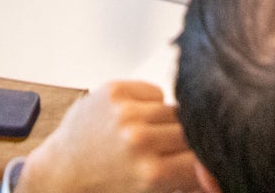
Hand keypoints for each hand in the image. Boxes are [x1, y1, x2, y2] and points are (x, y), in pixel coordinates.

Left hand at [20, 82, 197, 192]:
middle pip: (191, 132)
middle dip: (185, 145)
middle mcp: (140, 140)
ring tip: (148, 140)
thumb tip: (216, 177)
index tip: (200, 167)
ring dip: (168, 124)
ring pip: (175, 110)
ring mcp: (126, 112)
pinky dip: (151, 105)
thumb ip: (185, 186)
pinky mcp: (114, 91)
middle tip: (167, 155)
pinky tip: (135, 122)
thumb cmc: (101, 192)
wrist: (59, 176)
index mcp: (153, 174)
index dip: (204, 165)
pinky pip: (155, 92)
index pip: (203, 160)